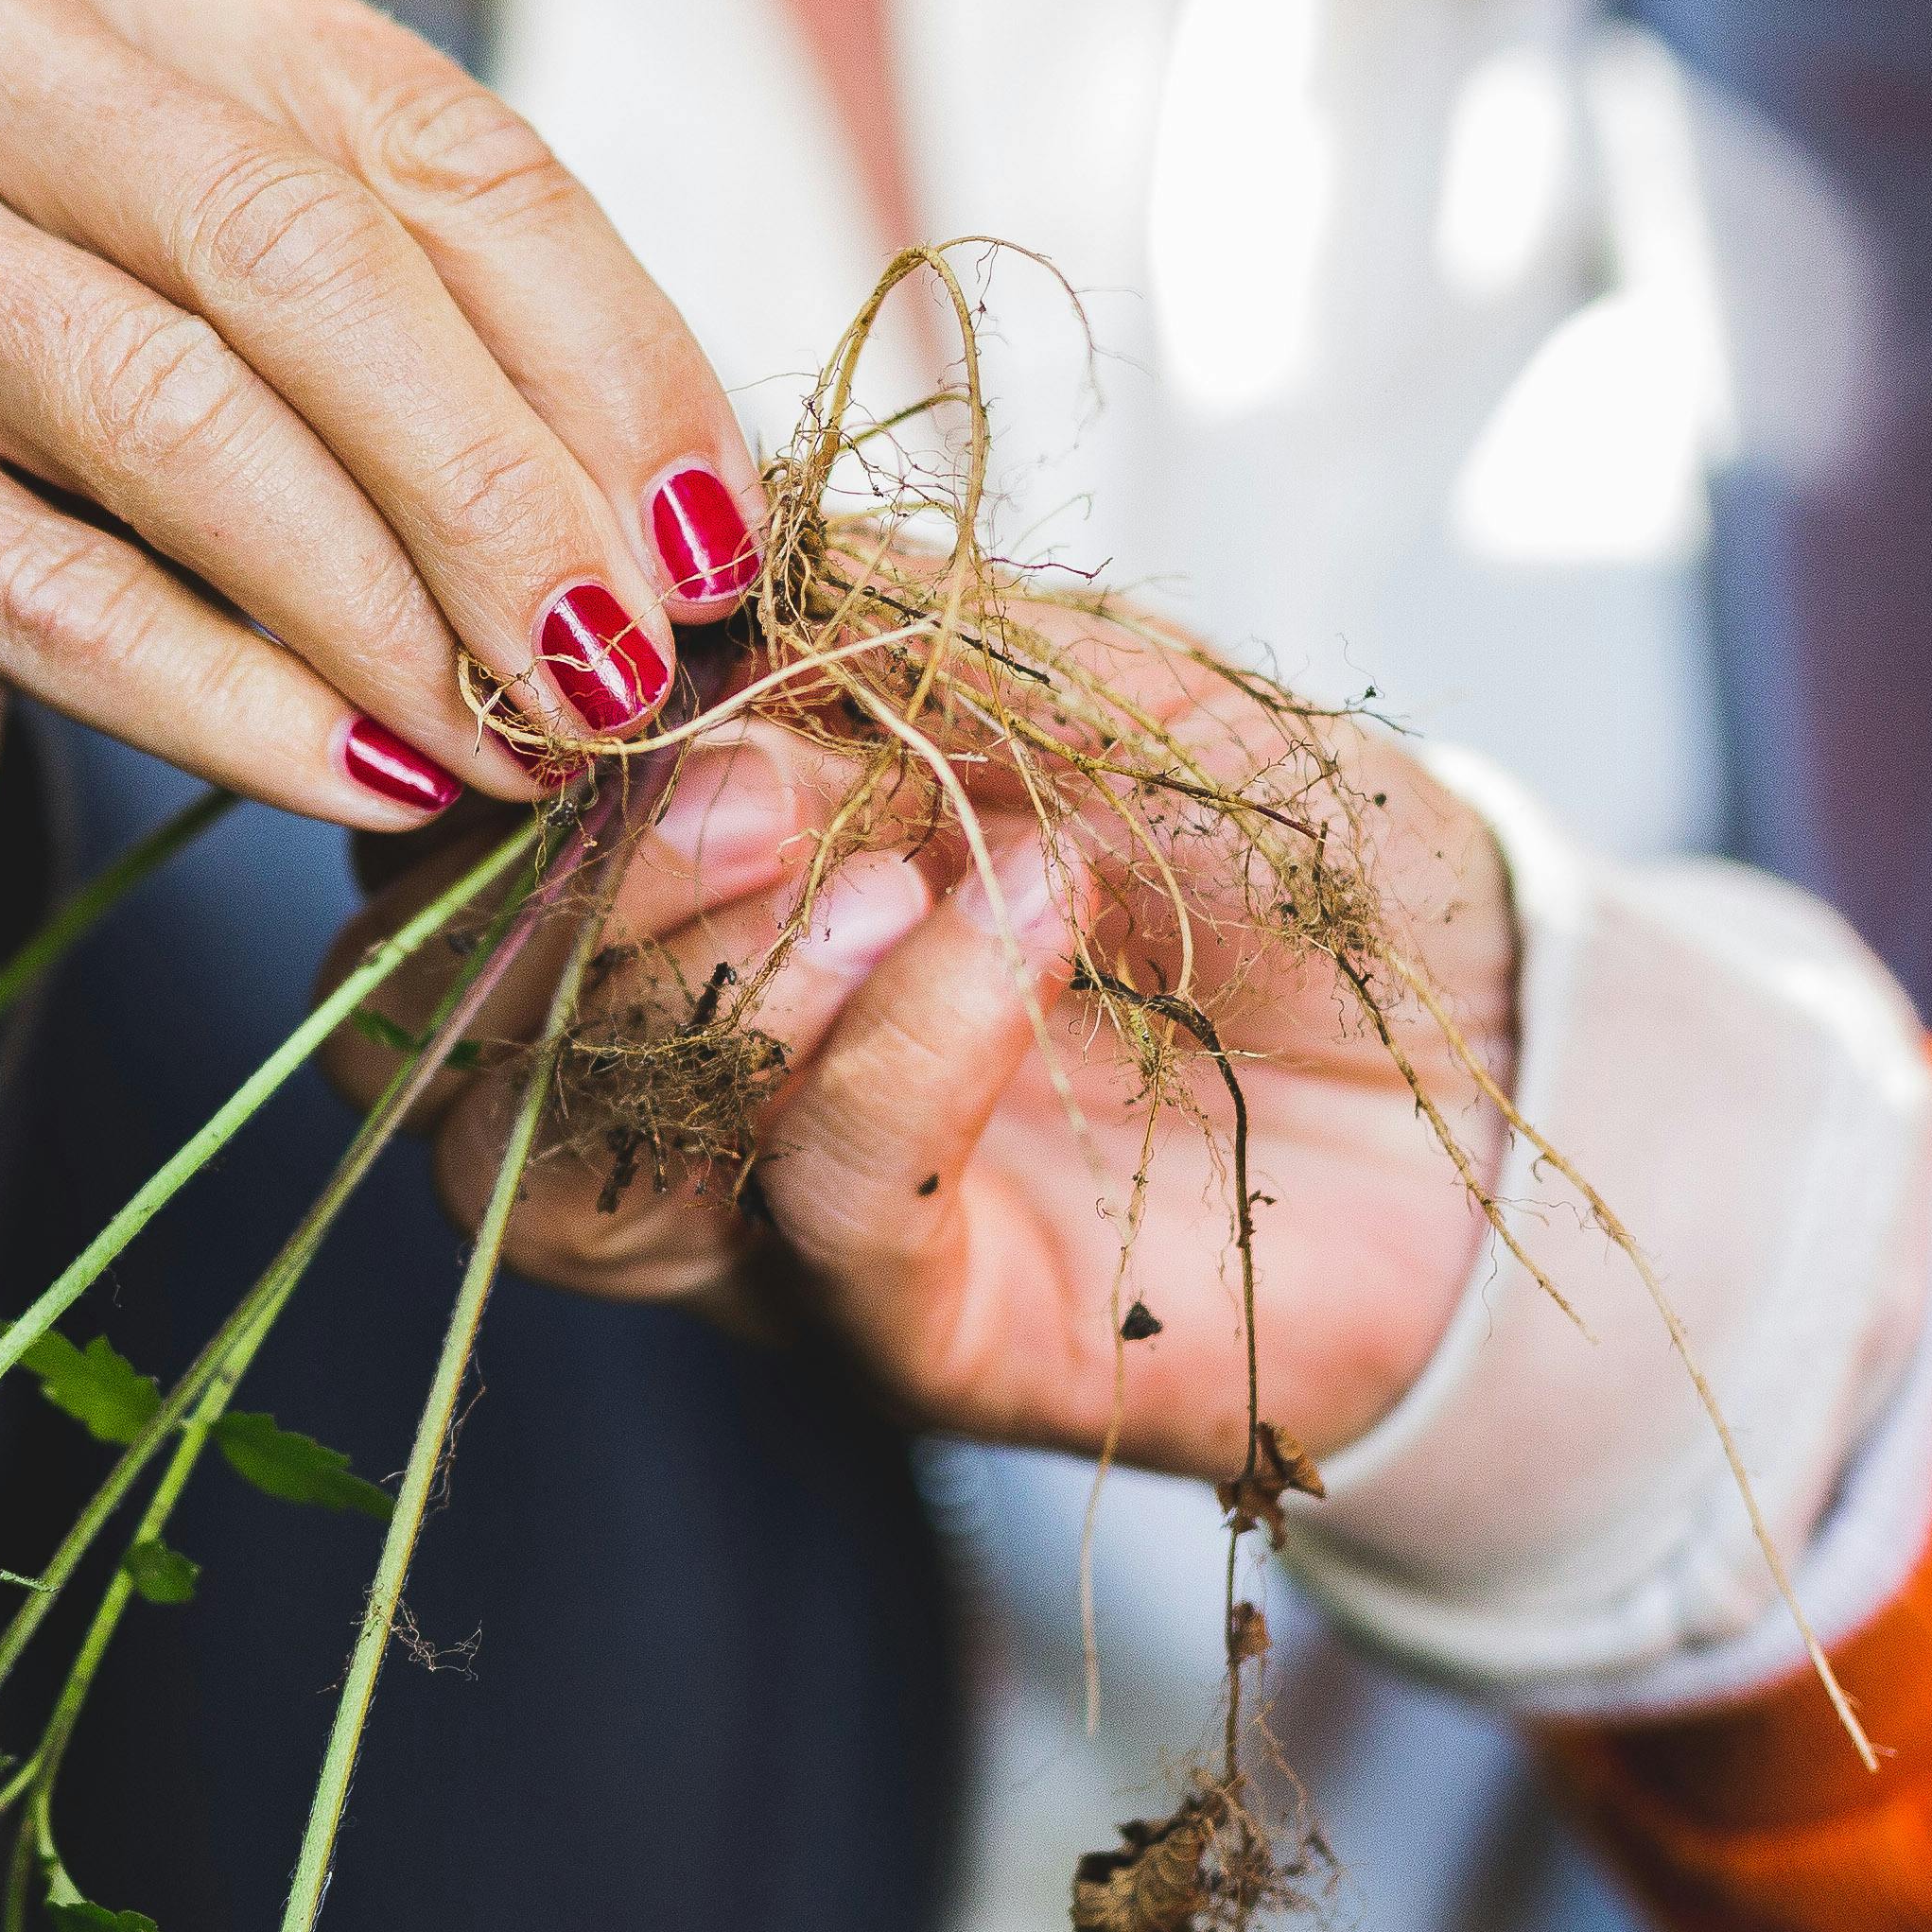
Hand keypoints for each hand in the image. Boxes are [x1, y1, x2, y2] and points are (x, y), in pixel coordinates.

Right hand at [0, 0, 768, 972]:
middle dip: (506, 492)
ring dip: (384, 611)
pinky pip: (31, 577)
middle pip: (312, 263)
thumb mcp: (225, 331)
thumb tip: (695, 538)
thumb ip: (422, 354)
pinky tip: (353, 783)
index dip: (610, 353)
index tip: (722, 548)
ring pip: (175, 415)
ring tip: (512, 754)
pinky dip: (222, 698)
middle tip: (635, 681)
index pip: (438, 142)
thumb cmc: (4, 418)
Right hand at [315, 633, 1518, 1491]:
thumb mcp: (1060, 662)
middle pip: (422, 1032)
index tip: (607, 621)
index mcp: (660, 886)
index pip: (435, 844)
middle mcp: (667, 1065)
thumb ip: (852, 625)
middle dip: (538, 890)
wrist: (1508, 1048)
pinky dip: (897, 1050)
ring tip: (871, 863)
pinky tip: (1020, 924)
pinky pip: (820, 1213)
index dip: (479, 745)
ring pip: (548, 1171)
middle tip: (736, 776)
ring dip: (675, 987)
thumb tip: (655, 596)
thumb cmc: (1271, 845)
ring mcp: (772, 1220)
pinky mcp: (918, 1336)